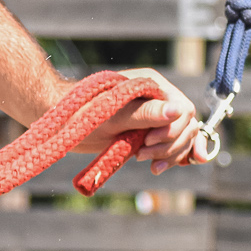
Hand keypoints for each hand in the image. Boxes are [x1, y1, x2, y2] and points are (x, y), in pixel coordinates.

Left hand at [77, 67, 201, 174]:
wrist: (64, 123)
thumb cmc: (84, 113)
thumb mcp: (115, 116)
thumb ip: (147, 113)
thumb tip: (178, 110)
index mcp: (152, 85)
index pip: (183, 109)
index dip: (172, 130)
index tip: (148, 142)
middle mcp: (158, 97)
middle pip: (186, 125)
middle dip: (171, 144)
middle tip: (143, 156)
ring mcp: (155, 114)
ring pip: (182, 137)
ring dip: (171, 154)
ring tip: (148, 164)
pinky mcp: (149, 130)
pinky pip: (173, 144)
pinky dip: (174, 156)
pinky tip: (166, 165)